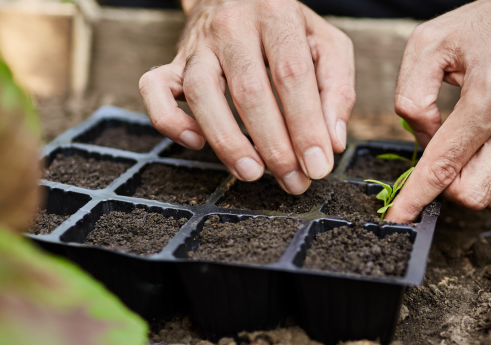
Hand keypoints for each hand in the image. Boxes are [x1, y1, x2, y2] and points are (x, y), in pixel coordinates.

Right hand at [139, 0, 354, 193]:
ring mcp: (198, 44)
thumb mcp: (326, 44)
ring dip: (227, 141)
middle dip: (274, 145)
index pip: (292, 74)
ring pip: (200, 93)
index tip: (318, 166)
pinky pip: (153, 89)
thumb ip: (337, 89)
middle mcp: (233, 25)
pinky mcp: (173, 61)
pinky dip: (170, 121)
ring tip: (253, 173)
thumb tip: (332, 143)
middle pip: (249, 91)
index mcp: (277, 14)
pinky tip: (196, 143)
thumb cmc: (288, 29)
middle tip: (294, 181)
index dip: (305, 125)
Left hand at [385, 0, 490, 221]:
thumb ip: (410, 96)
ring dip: (475, 185)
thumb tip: (423, 142)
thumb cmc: (488, 27)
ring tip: (470, 150)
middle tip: (442, 158)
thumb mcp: (429, 44)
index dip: (417, 196)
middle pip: (474, 192)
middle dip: (447, 186)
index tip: (399, 216)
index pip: (446, 163)